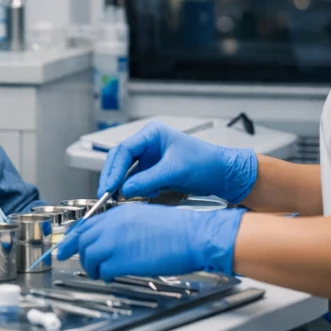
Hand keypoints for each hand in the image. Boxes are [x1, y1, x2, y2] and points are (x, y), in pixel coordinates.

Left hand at [55, 205, 244, 279]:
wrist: (192, 236)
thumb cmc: (177, 229)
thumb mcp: (144, 217)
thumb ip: (123, 225)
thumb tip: (111, 238)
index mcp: (119, 213)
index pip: (85, 224)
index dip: (72, 237)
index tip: (67, 244)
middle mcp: (113, 225)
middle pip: (81, 240)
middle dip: (75, 253)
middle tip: (71, 260)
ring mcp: (116, 242)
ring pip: (88, 257)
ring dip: (90, 267)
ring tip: (98, 272)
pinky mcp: (123, 260)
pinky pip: (102, 270)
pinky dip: (103, 275)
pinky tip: (111, 276)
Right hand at [98, 120, 257, 203]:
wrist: (223, 175)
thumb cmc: (206, 162)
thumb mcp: (174, 171)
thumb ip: (147, 180)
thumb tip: (124, 189)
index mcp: (152, 134)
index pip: (124, 150)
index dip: (114, 168)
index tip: (109, 185)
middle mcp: (148, 144)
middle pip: (121, 160)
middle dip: (115, 178)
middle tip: (107, 194)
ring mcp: (150, 158)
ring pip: (128, 172)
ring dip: (128, 185)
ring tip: (132, 195)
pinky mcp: (154, 172)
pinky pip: (138, 181)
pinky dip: (139, 189)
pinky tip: (150, 194)